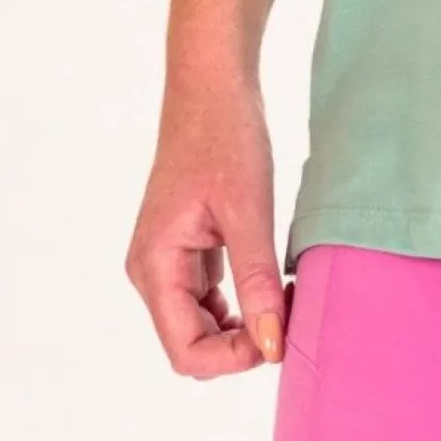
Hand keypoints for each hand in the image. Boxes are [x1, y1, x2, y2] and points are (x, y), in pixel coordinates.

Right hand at [125, 72, 289, 374]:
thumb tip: (271, 344)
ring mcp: (167, 260)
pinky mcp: (186, 247)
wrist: (212, 83)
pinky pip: (209, 296)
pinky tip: (272, 282)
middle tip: (288, 315)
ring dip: (243, 323)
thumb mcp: (249, 209)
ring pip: (202, 323)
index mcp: (155, 266)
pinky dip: (240, 300)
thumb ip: (256, 279)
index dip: (233, 358)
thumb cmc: (225, 135)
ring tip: (284, 296)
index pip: (186, 352)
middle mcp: (152, 271)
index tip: (279, 335)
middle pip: (192, 344)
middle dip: (240, 343)